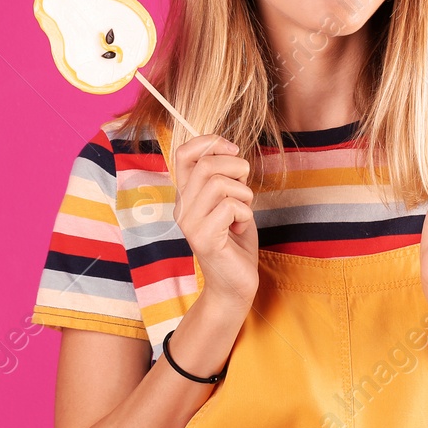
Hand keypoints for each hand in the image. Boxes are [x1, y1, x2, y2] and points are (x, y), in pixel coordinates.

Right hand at [172, 133, 258, 307]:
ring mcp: (190, 223)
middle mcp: (181, 207)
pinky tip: (240, 229)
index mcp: (185, 195)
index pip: (183, 153)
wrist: (235, 284)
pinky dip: (245, 214)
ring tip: (242, 213)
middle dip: (237, 168)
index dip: (210, 142)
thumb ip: (225, 177)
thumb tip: (229, 149)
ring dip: (244, 194)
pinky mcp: (203, 238)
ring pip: (220, 184)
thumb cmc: (236, 240)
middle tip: (245, 187)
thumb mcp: (230, 200)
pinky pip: (231, 206)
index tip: (233, 150)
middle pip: (207, 164)